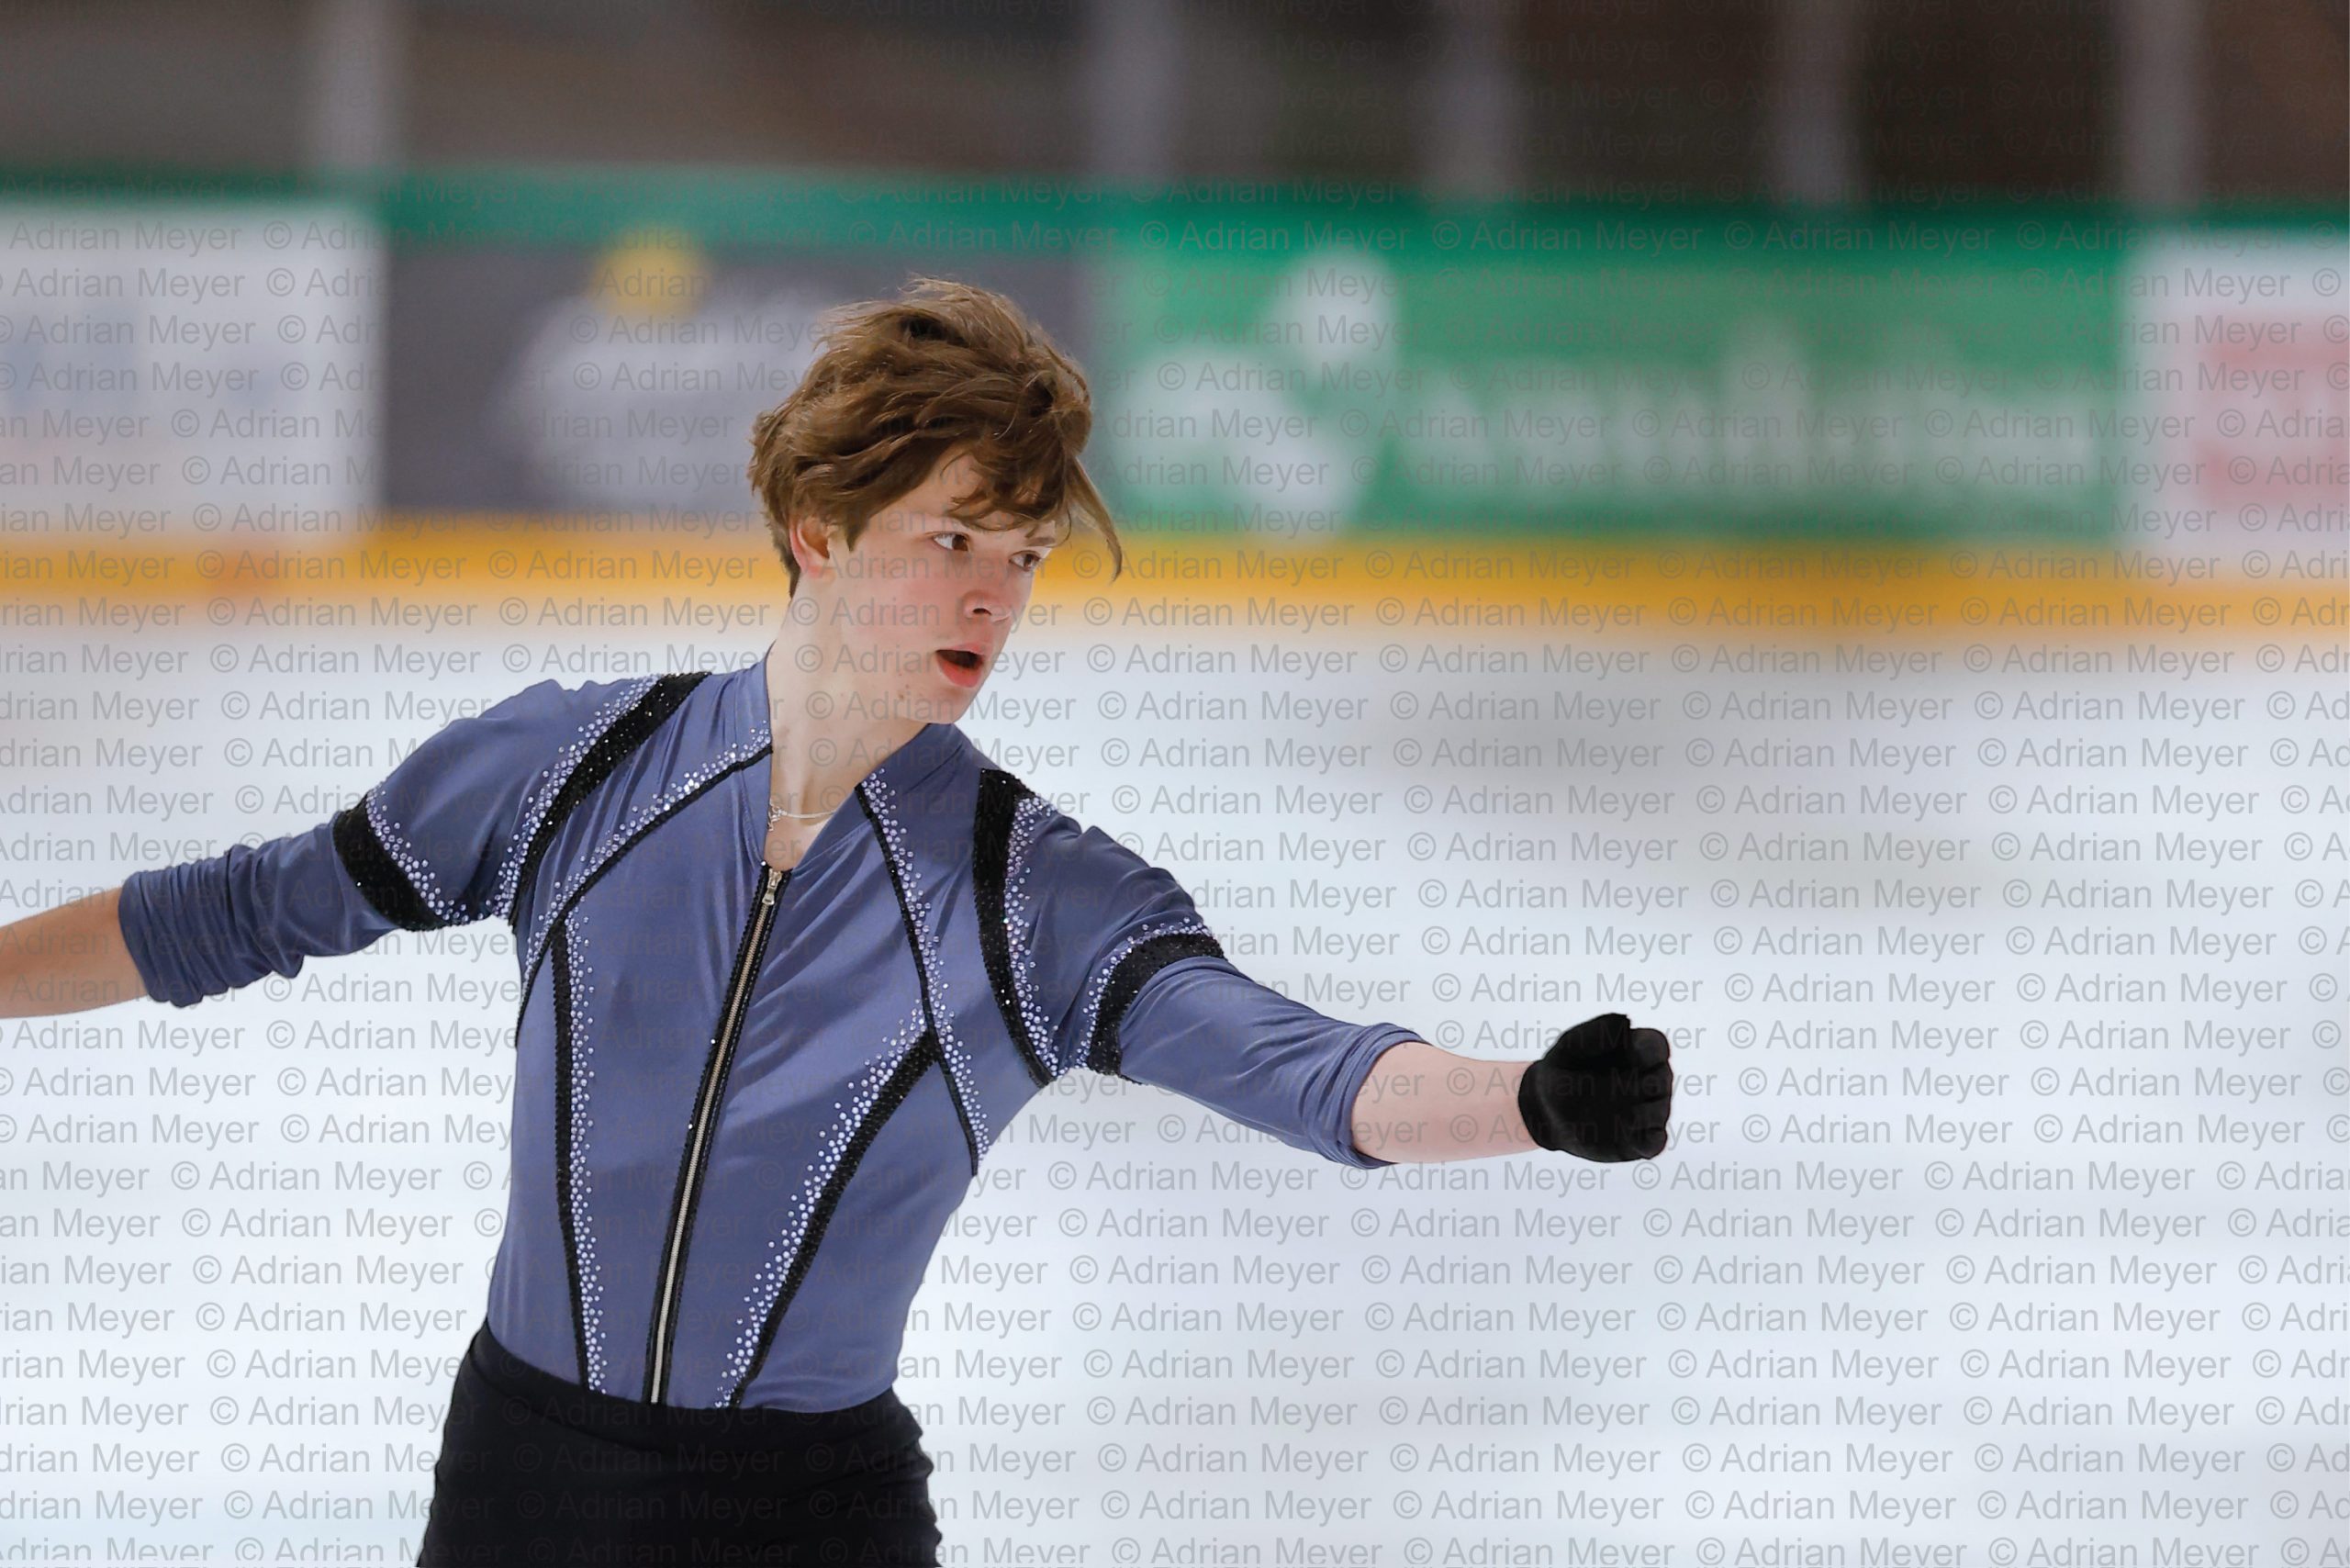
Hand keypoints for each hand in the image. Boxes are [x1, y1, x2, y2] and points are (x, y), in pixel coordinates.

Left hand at [1517, 1012, 1672, 1161]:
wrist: (1547, 1112)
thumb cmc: (1563, 1073)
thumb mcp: (1570, 1048)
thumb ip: (1595, 1033)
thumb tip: (1625, 1024)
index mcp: (1636, 1052)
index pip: (1657, 1046)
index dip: (1647, 1049)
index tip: (1629, 1054)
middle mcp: (1649, 1081)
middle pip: (1661, 1078)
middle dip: (1639, 1083)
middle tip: (1608, 1088)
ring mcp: (1648, 1112)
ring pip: (1660, 1110)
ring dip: (1637, 1112)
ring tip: (1607, 1113)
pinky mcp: (1641, 1140)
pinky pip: (1656, 1142)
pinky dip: (1644, 1139)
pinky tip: (1622, 1133)